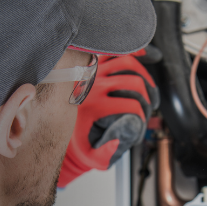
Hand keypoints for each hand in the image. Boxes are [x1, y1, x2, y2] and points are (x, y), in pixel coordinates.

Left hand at [57, 52, 158, 187]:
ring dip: (144, 75)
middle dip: (147, 97)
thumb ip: (106, 154)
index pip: (131, 105)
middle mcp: (93, 85)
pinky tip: (142, 57)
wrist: (58, 124)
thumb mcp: (91, 155)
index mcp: (93, 106)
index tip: (142, 122)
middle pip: (133, 82)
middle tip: (148, 108)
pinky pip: (114, 50)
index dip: (143, 115)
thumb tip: (120, 141)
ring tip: (148, 89)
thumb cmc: (78, 140)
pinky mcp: (93, 63)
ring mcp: (93, 71)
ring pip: (127, 62)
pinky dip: (130, 51)